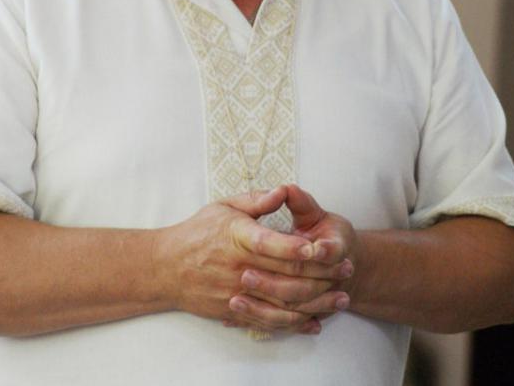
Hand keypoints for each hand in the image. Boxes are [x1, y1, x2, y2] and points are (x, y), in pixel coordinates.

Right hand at [154, 187, 347, 333]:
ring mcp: (235, 291)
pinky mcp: (233, 310)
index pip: (269, 243)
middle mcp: (237, 266)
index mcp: (236, 237)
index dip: (295, 246)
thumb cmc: (197, 232)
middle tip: (347, 269)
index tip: (318, 246)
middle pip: (284, 273)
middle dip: (320, 273)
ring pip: (281, 302)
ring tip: (341, 297)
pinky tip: (314, 320)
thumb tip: (282, 190)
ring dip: (316, 301)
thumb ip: (256, 201)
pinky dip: (294, 323)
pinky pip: (268, 320)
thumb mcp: (224, 207)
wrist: (165, 267)